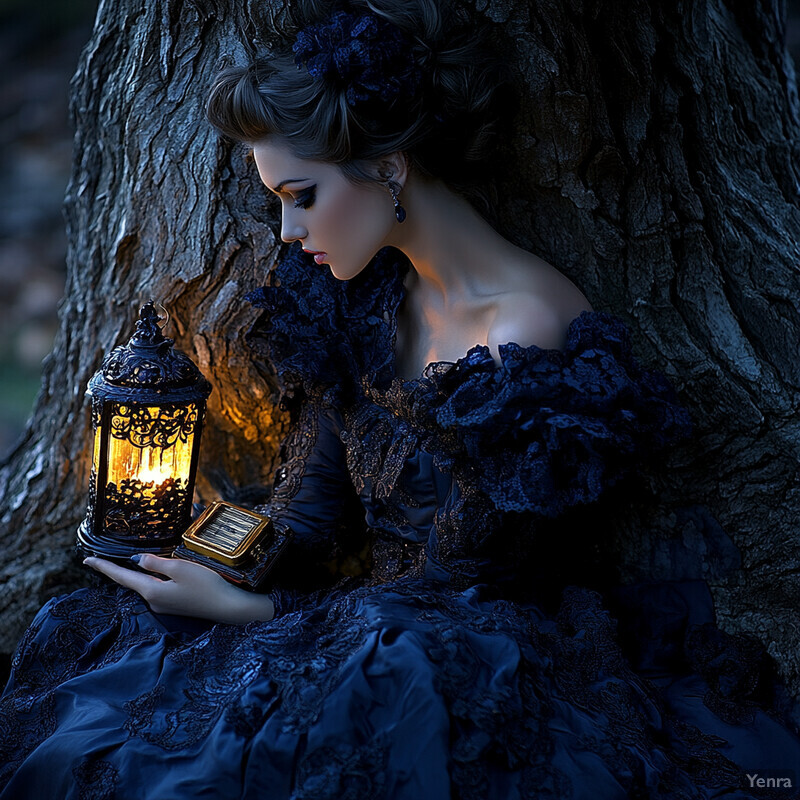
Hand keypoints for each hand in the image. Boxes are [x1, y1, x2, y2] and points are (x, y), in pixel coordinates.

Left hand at [83, 553, 273, 623]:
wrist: (229, 607)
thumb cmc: (206, 586)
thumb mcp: (180, 568)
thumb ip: (156, 563)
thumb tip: (138, 560)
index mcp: (151, 591)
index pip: (121, 577)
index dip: (103, 567)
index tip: (86, 559)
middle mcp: (154, 600)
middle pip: (132, 581)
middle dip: (119, 569)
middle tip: (103, 557)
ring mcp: (165, 604)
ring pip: (147, 583)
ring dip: (140, 572)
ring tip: (131, 560)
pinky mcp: (176, 604)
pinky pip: (159, 587)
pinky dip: (154, 577)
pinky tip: (158, 570)